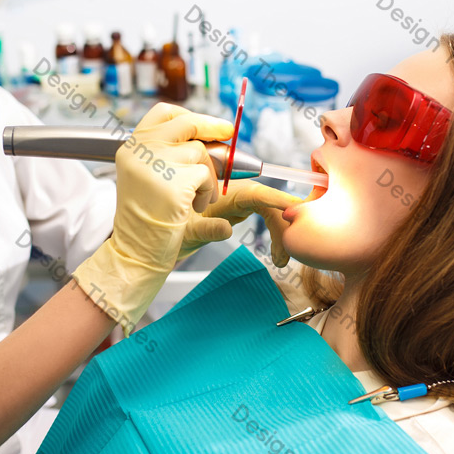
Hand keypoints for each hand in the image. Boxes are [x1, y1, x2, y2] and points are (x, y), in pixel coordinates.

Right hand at [71, 102, 232, 334]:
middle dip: (213, 127)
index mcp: (132, 148)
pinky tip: (195, 207)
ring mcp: (157, 165)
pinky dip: (208, 191)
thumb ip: (167, 155)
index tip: (205, 123)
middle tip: (228, 133)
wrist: (135, 251)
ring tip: (197, 198)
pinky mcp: (175, 183)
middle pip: (187, 124)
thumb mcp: (148, 179)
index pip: (162, 113)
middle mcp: (141, 151)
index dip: (187, 114)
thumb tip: (208, 136)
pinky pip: (206, 176)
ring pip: (201, 153)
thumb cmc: (145, 220)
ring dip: (208, 175)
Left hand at [178, 179, 299, 266]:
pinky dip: (276, 235)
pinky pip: (268, 216)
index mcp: (223, 192)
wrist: (158, 231)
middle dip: (285, 225)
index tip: (295, 210)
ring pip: (273, 211)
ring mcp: (239, 200)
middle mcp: (234, 193)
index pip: (257, 193)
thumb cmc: (168, 228)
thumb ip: (205, 229)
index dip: (278, 200)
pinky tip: (277, 256)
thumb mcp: (185, 231)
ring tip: (280, 260)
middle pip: (271, 203)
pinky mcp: (240, 209)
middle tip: (286, 254)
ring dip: (282, 233)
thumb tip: (227, 229)